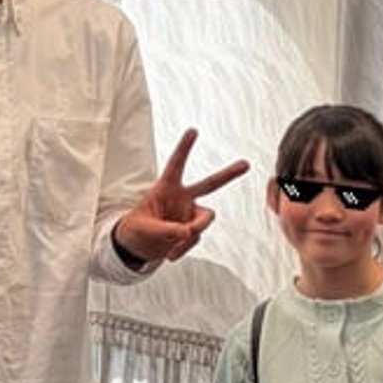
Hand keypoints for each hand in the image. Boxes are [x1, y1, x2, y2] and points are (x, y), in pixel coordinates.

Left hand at [113, 129, 248, 264]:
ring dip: (192, 233)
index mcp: (165, 188)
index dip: (184, 148)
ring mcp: (189, 214)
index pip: (176, 165)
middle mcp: (182, 198)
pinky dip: (183, 247)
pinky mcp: (192, 230)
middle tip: (245, 164)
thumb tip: (189, 232)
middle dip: (228, 175)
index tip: (193, 131)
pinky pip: (195, 238)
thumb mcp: (145, 228)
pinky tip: (171, 252)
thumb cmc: (136, 229)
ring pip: (204, 220)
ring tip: (173, 244)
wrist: (137, 248)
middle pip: (209, 184)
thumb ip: (168, 230)